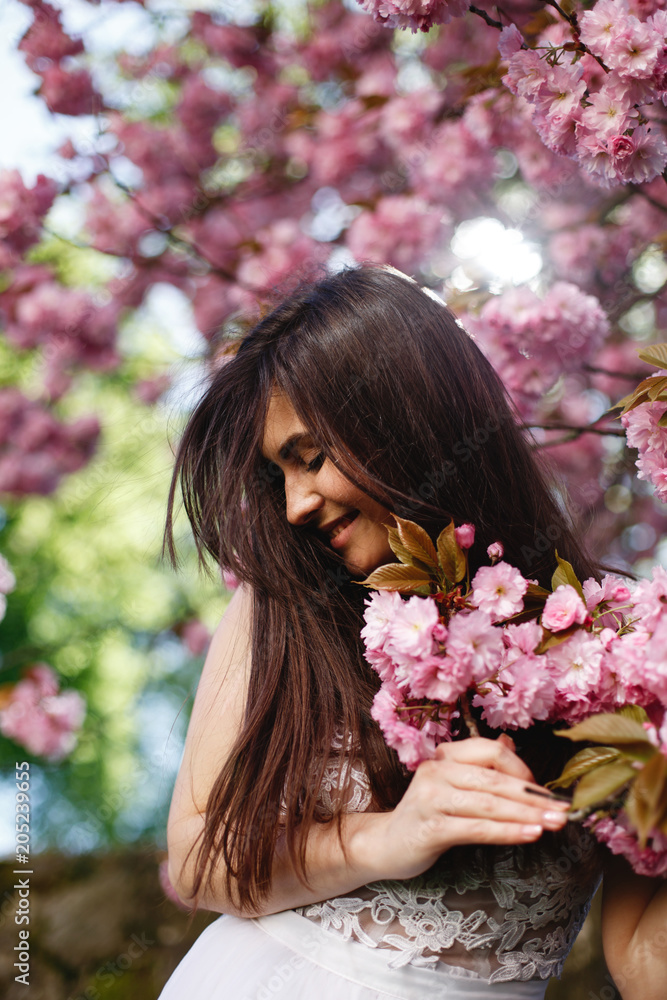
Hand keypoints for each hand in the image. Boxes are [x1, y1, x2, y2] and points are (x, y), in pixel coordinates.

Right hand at [373, 734, 569, 880]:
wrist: (387, 844)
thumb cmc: (428, 815)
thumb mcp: (454, 786)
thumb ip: (480, 765)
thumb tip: (510, 742)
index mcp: (445, 756)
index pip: (492, 752)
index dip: (523, 769)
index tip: (544, 792)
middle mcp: (436, 770)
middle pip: (495, 778)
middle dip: (535, 795)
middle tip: (564, 810)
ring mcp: (431, 798)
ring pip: (490, 803)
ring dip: (528, 814)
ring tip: (555, 823)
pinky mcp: (430, 827)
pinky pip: (478, 828)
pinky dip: (508, 831)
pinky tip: (531, 834)